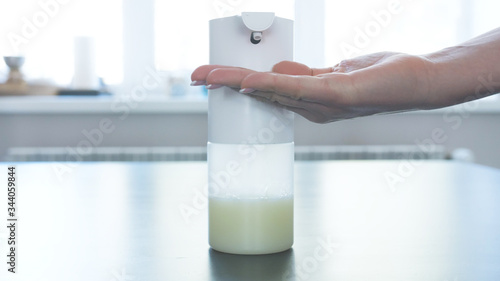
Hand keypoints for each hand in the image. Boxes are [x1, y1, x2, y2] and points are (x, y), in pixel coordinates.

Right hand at [191, 52, 434, 122]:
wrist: (419, 81)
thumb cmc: (381, 77)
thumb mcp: (335, 72)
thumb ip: (306, 74)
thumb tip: (277, 67)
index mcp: (308, 101)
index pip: (265, 91)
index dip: (236, 85)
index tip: (211, 78)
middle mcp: (310, 107)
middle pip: (261, 93)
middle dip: (226, 85)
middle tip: (196, 77)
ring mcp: (322, 104)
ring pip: (271, 91)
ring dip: (238, 84)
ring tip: (209, 77)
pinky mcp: (337, 95)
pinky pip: (297, 89)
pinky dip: (270, 85)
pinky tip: (249, 82)